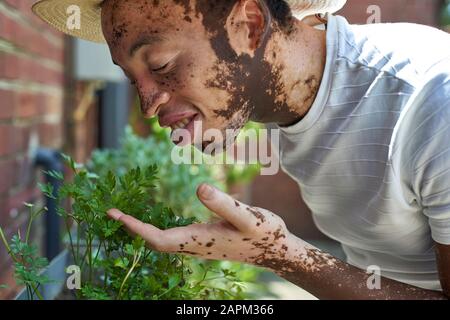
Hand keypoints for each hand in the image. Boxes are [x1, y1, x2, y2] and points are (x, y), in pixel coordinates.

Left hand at [107, 183, 300, 266]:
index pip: (158, 238)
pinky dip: (158, 228)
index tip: (116, 215)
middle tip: (113, 212)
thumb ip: (223, 203)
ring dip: (143, 229)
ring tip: (127, 215)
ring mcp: (199, 245)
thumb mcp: (246, 216)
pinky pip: (174, 237)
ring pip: (163, 241)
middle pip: (155, 242)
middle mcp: (195, 245)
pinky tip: (157, 218)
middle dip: (133, 229)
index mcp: (200, 240)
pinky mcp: (205, 241)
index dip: (136, 228)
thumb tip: (199, 187)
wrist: (276, 250)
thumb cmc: (263, 233)